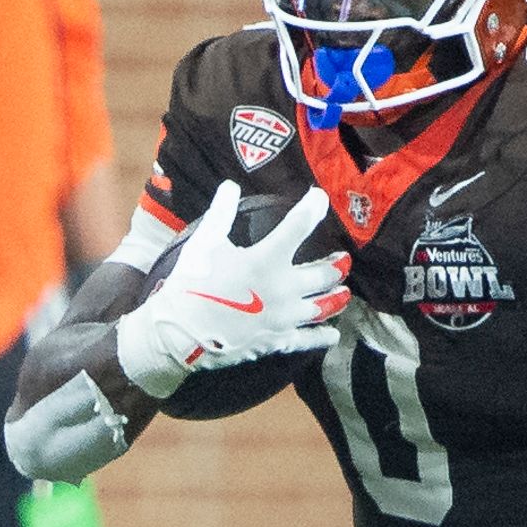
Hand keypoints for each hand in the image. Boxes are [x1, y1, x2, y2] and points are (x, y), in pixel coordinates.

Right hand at [115, 182, 346, 396]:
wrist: (180, 332)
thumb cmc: (192, 283)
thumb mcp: (204, 242)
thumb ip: (221, 213)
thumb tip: (230, 185)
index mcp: (267, 258)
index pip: (299, 225)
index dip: (312, 207)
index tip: (319, 198)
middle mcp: (284, 287)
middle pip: (323, 274)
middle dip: (336, 264)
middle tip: (343, 260)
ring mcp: (284, 317)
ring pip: (322, 307)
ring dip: (336, 297)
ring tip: (345, 292)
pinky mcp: (278, 341)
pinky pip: (308, 340)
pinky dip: (323, 336)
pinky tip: (333, 334)